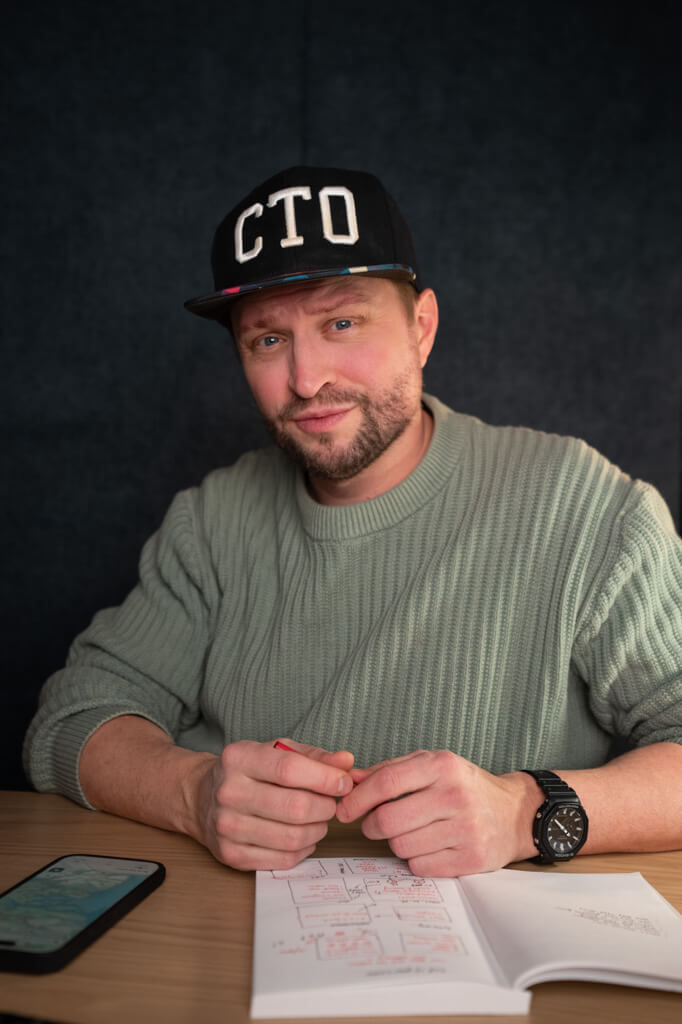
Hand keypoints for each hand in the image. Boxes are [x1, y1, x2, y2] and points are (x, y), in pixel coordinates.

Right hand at [193, 739, 353, 870]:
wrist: (201, 797)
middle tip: (331, 804)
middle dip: (325, 808)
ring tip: (319, 820)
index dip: (325, 779)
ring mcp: (227, 826)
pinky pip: (282, 859)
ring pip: (292, 837)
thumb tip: (346, 762)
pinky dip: (303, 850)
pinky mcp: (230, 854)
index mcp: (240, 758)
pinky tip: (303, 837)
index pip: (290, 770)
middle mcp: (229, 792)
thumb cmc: (248, 771)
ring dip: (318, 830)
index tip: (344, 783)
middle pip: (295, 807)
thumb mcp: (276, 751)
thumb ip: (314, 756)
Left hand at [336, 749, 538, 875]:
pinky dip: (416, 860)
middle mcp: (455, 795)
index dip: (357, 799)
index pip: (386, 782)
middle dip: (372, 826)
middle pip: (388, 820)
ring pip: (401, 847)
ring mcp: (466, 828)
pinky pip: (420, 867)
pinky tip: (429, 847)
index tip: (344, 810)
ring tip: (412, 832)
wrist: (513, 813)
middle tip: (375, 825)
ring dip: (397, 843)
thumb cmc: (463, 786)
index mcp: (442, 765)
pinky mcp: (472, 858)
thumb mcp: (431, 766)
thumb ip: (390, 770)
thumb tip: (351, 780)